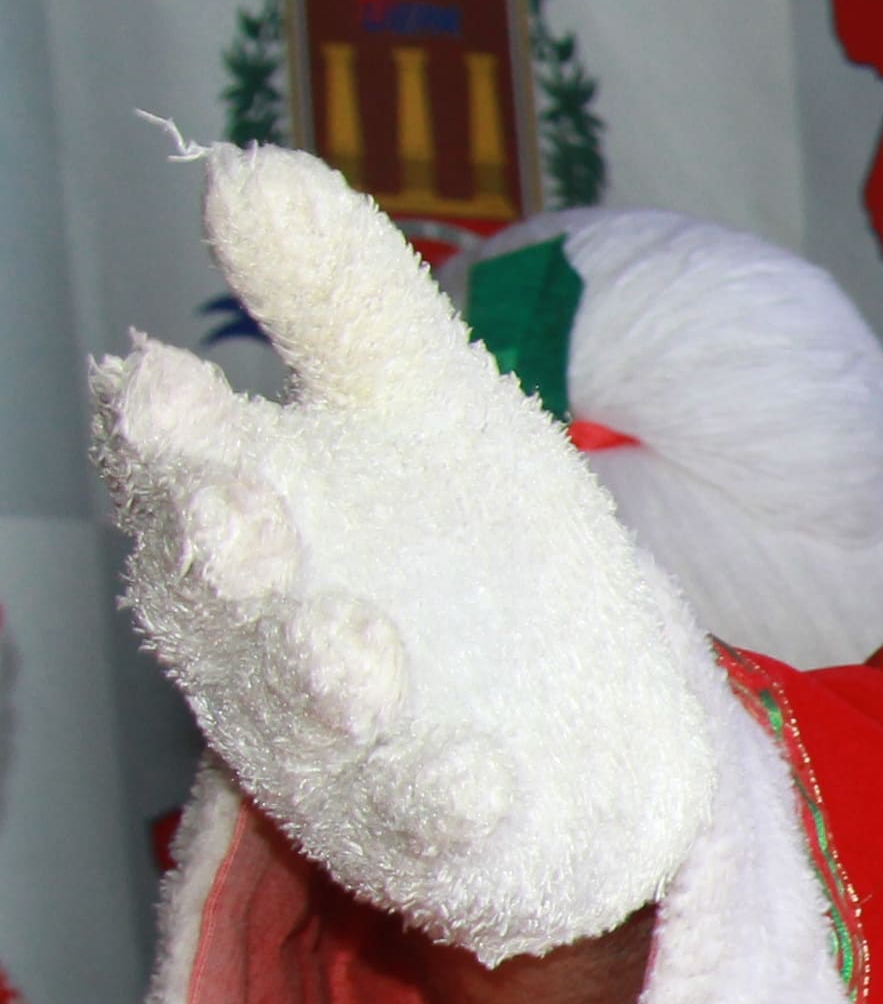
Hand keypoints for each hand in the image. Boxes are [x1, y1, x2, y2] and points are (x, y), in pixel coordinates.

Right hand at [94, 144, 715, 960]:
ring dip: (325, 686)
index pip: (185, 474)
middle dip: (230, 561)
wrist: (594, 720)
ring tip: (353, 649)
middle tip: (244, 515)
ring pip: (313, 721)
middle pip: (229, 603)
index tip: (168, 388)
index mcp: (252, 518)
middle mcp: (273, 638)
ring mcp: (354, 749)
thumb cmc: (473, 544)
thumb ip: (340, 296)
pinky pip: (435, 829)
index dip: (171, 441)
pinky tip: (477, 777)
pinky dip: (446, 806)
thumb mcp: (425, 398)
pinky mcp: (448, 835)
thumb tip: (238, 168)